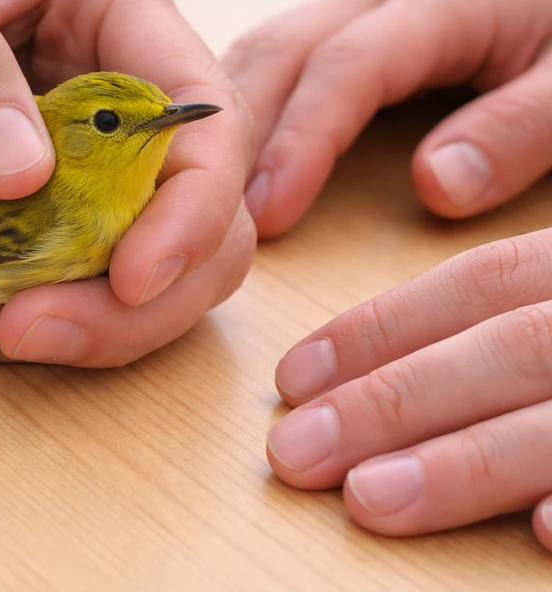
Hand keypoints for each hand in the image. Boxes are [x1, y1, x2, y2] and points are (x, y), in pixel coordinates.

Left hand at [0, 0, 254, 365]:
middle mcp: (104, 107)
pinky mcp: (2, 229)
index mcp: (112, 14)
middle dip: (115, 309)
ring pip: (91, 290)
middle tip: (19, 332)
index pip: (204, 126)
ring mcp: (57, 177)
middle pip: (180, 235)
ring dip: (0, 325)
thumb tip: (24, 178)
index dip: (192, 214)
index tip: (130, 281)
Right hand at [224, 0, 551, 237]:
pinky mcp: (335, 21)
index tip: (269, 215)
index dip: (301, 142)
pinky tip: (214, 154)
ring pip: (260, 51)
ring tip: (192, 194)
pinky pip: (267, 59)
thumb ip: (518, 130)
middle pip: (281, 53)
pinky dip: (234, 108)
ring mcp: (348, 4)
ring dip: (222, 123)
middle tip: (203, 216)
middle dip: (235, 138)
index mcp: (438, 2)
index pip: (346, 69)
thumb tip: (436, 187)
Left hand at [266, 229, 551, 551]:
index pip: (482, 283)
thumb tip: (376, 333)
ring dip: (463, 463)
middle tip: (293, 453)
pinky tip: (539, 534)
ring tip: (368, 499)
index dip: (381, 329)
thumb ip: (508, 305)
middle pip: (507, 351)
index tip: (291, 377)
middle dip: (390, 401)